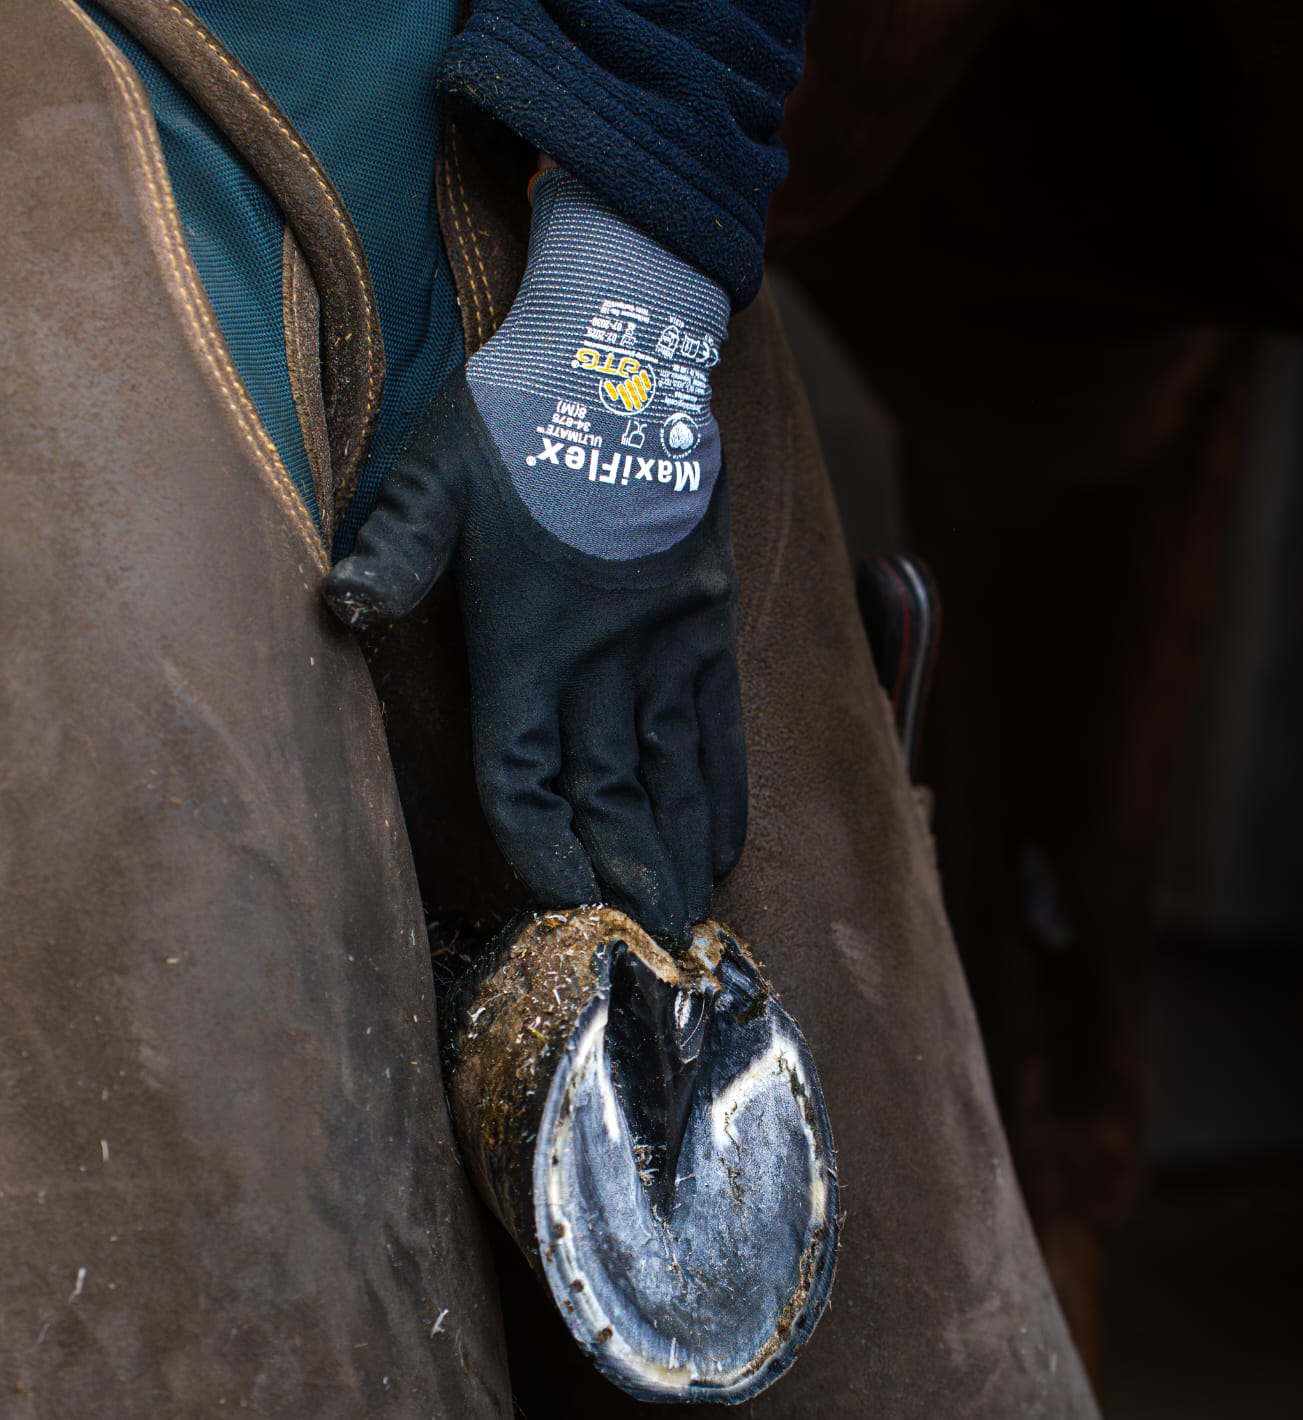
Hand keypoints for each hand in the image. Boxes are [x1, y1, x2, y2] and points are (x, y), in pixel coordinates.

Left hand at [324, 172, 745, 944]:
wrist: (627, 351)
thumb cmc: (516, 414)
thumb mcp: (433, 474)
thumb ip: (394, 549)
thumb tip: (339, 608)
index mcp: (530, 637)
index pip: (528, 774)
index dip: (540, 847)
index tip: (557, 897)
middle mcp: (604, 657)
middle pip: (612, 795)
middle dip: (628, 879)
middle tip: (645, 948)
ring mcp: (667, 644)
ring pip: (676, 775)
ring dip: (680, 854)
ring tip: (691, 922)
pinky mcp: (707, 624)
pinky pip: (720, 728)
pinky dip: (722, 791)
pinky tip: (727, 840)